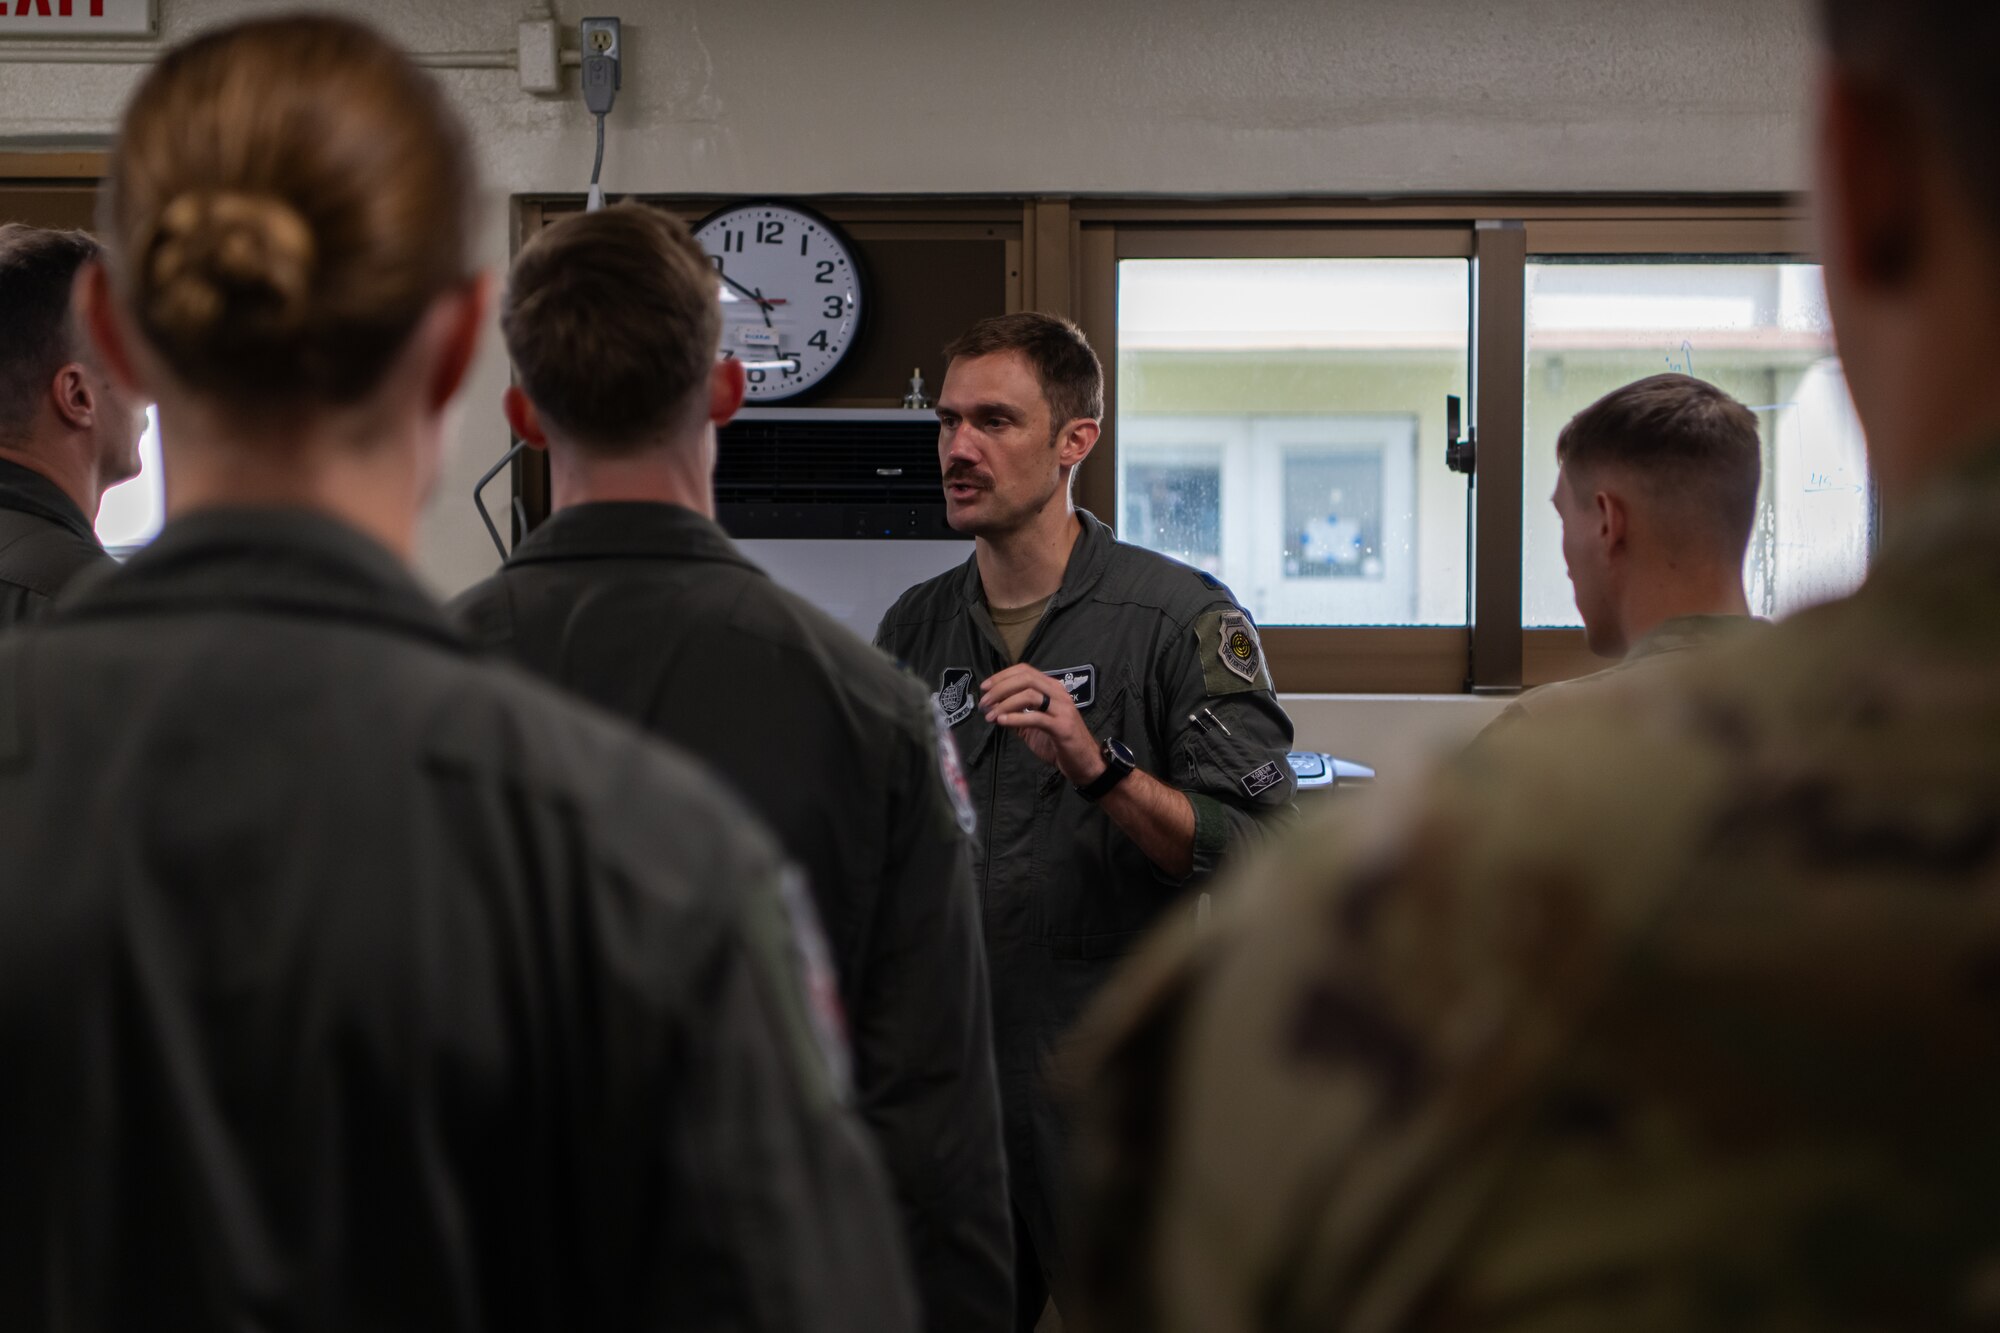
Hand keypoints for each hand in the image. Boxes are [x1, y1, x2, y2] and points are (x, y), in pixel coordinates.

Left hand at [981, 664, 1104, 784]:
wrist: (1084, 763)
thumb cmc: (1059, 743)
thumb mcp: (1033, 726)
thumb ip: (1017, 715)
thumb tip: (994, 709)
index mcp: (1052, 689)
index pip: (1025, 671)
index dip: (1002, 676)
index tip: (985, 687)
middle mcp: (1059, 694)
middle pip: (1026, 678)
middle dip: (1000, 688)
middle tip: (985, 702)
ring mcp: (1062, 709)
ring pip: (1030, 694)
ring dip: (1005, 703)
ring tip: (990, 715)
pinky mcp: (1062, 727)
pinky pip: (1036, 717)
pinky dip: (1015, 718)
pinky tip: (1002, 722)